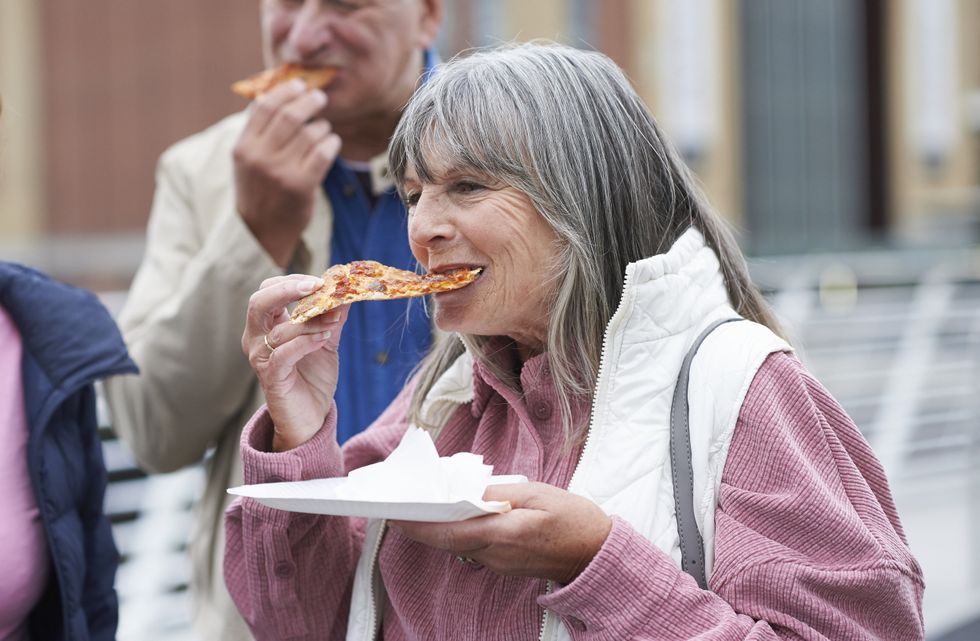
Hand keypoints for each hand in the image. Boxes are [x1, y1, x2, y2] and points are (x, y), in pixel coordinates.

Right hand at [233, 80, 341, 266]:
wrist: (261, 232)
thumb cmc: (259, 190)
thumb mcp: (247, 159)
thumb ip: (258, 130)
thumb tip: (277, 92)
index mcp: (243, 147)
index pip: (265, 107)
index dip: (285, 91)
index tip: (299, 84)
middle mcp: (259, 158)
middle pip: (290, 116)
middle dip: (309, 101)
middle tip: (320, 97)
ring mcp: (281, 173)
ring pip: (310, 133)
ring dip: (322, 126)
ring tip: (323, 128)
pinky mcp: (302, 186)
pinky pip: (324, 152)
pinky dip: (331, 142)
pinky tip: (331, 142)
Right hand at [242, 274, 349, 450]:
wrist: (311, 416)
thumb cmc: (313, 377)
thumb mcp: (326, 340)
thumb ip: (333, 317)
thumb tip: (347, 290)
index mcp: (267, 325)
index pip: (268, 290)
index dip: (292, 281)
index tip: (321, 281)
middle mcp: (257, 338)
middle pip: (259, 302)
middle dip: (288, 289)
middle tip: (318, 286)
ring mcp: (261, 358)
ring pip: (278, 329)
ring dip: (310, 321)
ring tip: (333, 320)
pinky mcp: (270, 377)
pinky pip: (284, 353)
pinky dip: (305, 342)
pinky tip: (323, 339)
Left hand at [390, 483, 612, 583]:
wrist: (597, 555)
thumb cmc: (574, 519)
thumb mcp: (539, 493)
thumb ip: (500, 493)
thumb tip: (468, 490)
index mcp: (505, 533)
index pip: (451, 530)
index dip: (419, 524)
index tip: (396, 514)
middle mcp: (496, 554)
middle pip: (447, 541)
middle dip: (420, 526)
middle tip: (397, 508)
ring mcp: (498, 564)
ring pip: (457, 545)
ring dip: (437, 529)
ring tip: (418, 507)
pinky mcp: (502, 565)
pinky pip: (471, 548)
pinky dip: (456, 533)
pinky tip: (451, 516)